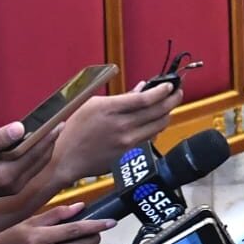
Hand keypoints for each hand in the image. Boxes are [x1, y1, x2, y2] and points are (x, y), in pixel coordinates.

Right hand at [0, 203, 113, 243]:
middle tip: (95, 230)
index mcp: (37, 238)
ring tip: (71, 240)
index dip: (95, 225)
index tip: (111, 222)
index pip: (74, 230)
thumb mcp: (27, 223)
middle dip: (93, 237)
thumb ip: (55, 215)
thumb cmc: (6, 241)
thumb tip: (81, 207)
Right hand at [54, 84, 181, 183]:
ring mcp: (127, 141)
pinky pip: (151, 137)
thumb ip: (120, 97)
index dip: (162, 91)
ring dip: (167, 113)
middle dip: (172, 99)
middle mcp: (121, 125)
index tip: (169, 85)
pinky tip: (155, 121)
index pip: (145, 99)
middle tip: (177, 92)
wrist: (65, 158)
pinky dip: (157, 127)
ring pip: (159, 125)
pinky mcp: (129, 153)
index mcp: (110, 109)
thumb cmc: (75, 129)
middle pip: (158, 111)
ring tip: (168, 105)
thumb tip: (142, 88)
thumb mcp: (92, 105)